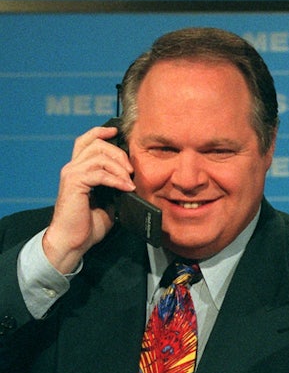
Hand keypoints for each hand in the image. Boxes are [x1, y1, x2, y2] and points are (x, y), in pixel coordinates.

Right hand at [42, 124, 135, 272]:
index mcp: (79, 169)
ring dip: (119, 167)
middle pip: (97, 144)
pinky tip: (125, 188)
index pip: (86, 141)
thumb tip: (133, 180)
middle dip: (119, 153)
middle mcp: (73, 168)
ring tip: (130, 182)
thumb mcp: (108, 202)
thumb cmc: (88, 223)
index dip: (100, 132)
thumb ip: (115, 186)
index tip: (117, 131)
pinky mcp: (74, 183)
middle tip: (131, 170)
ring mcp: (72, 174)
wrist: (73, 240)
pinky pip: (99, 173)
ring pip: (99, 156)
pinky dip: (116, 179)